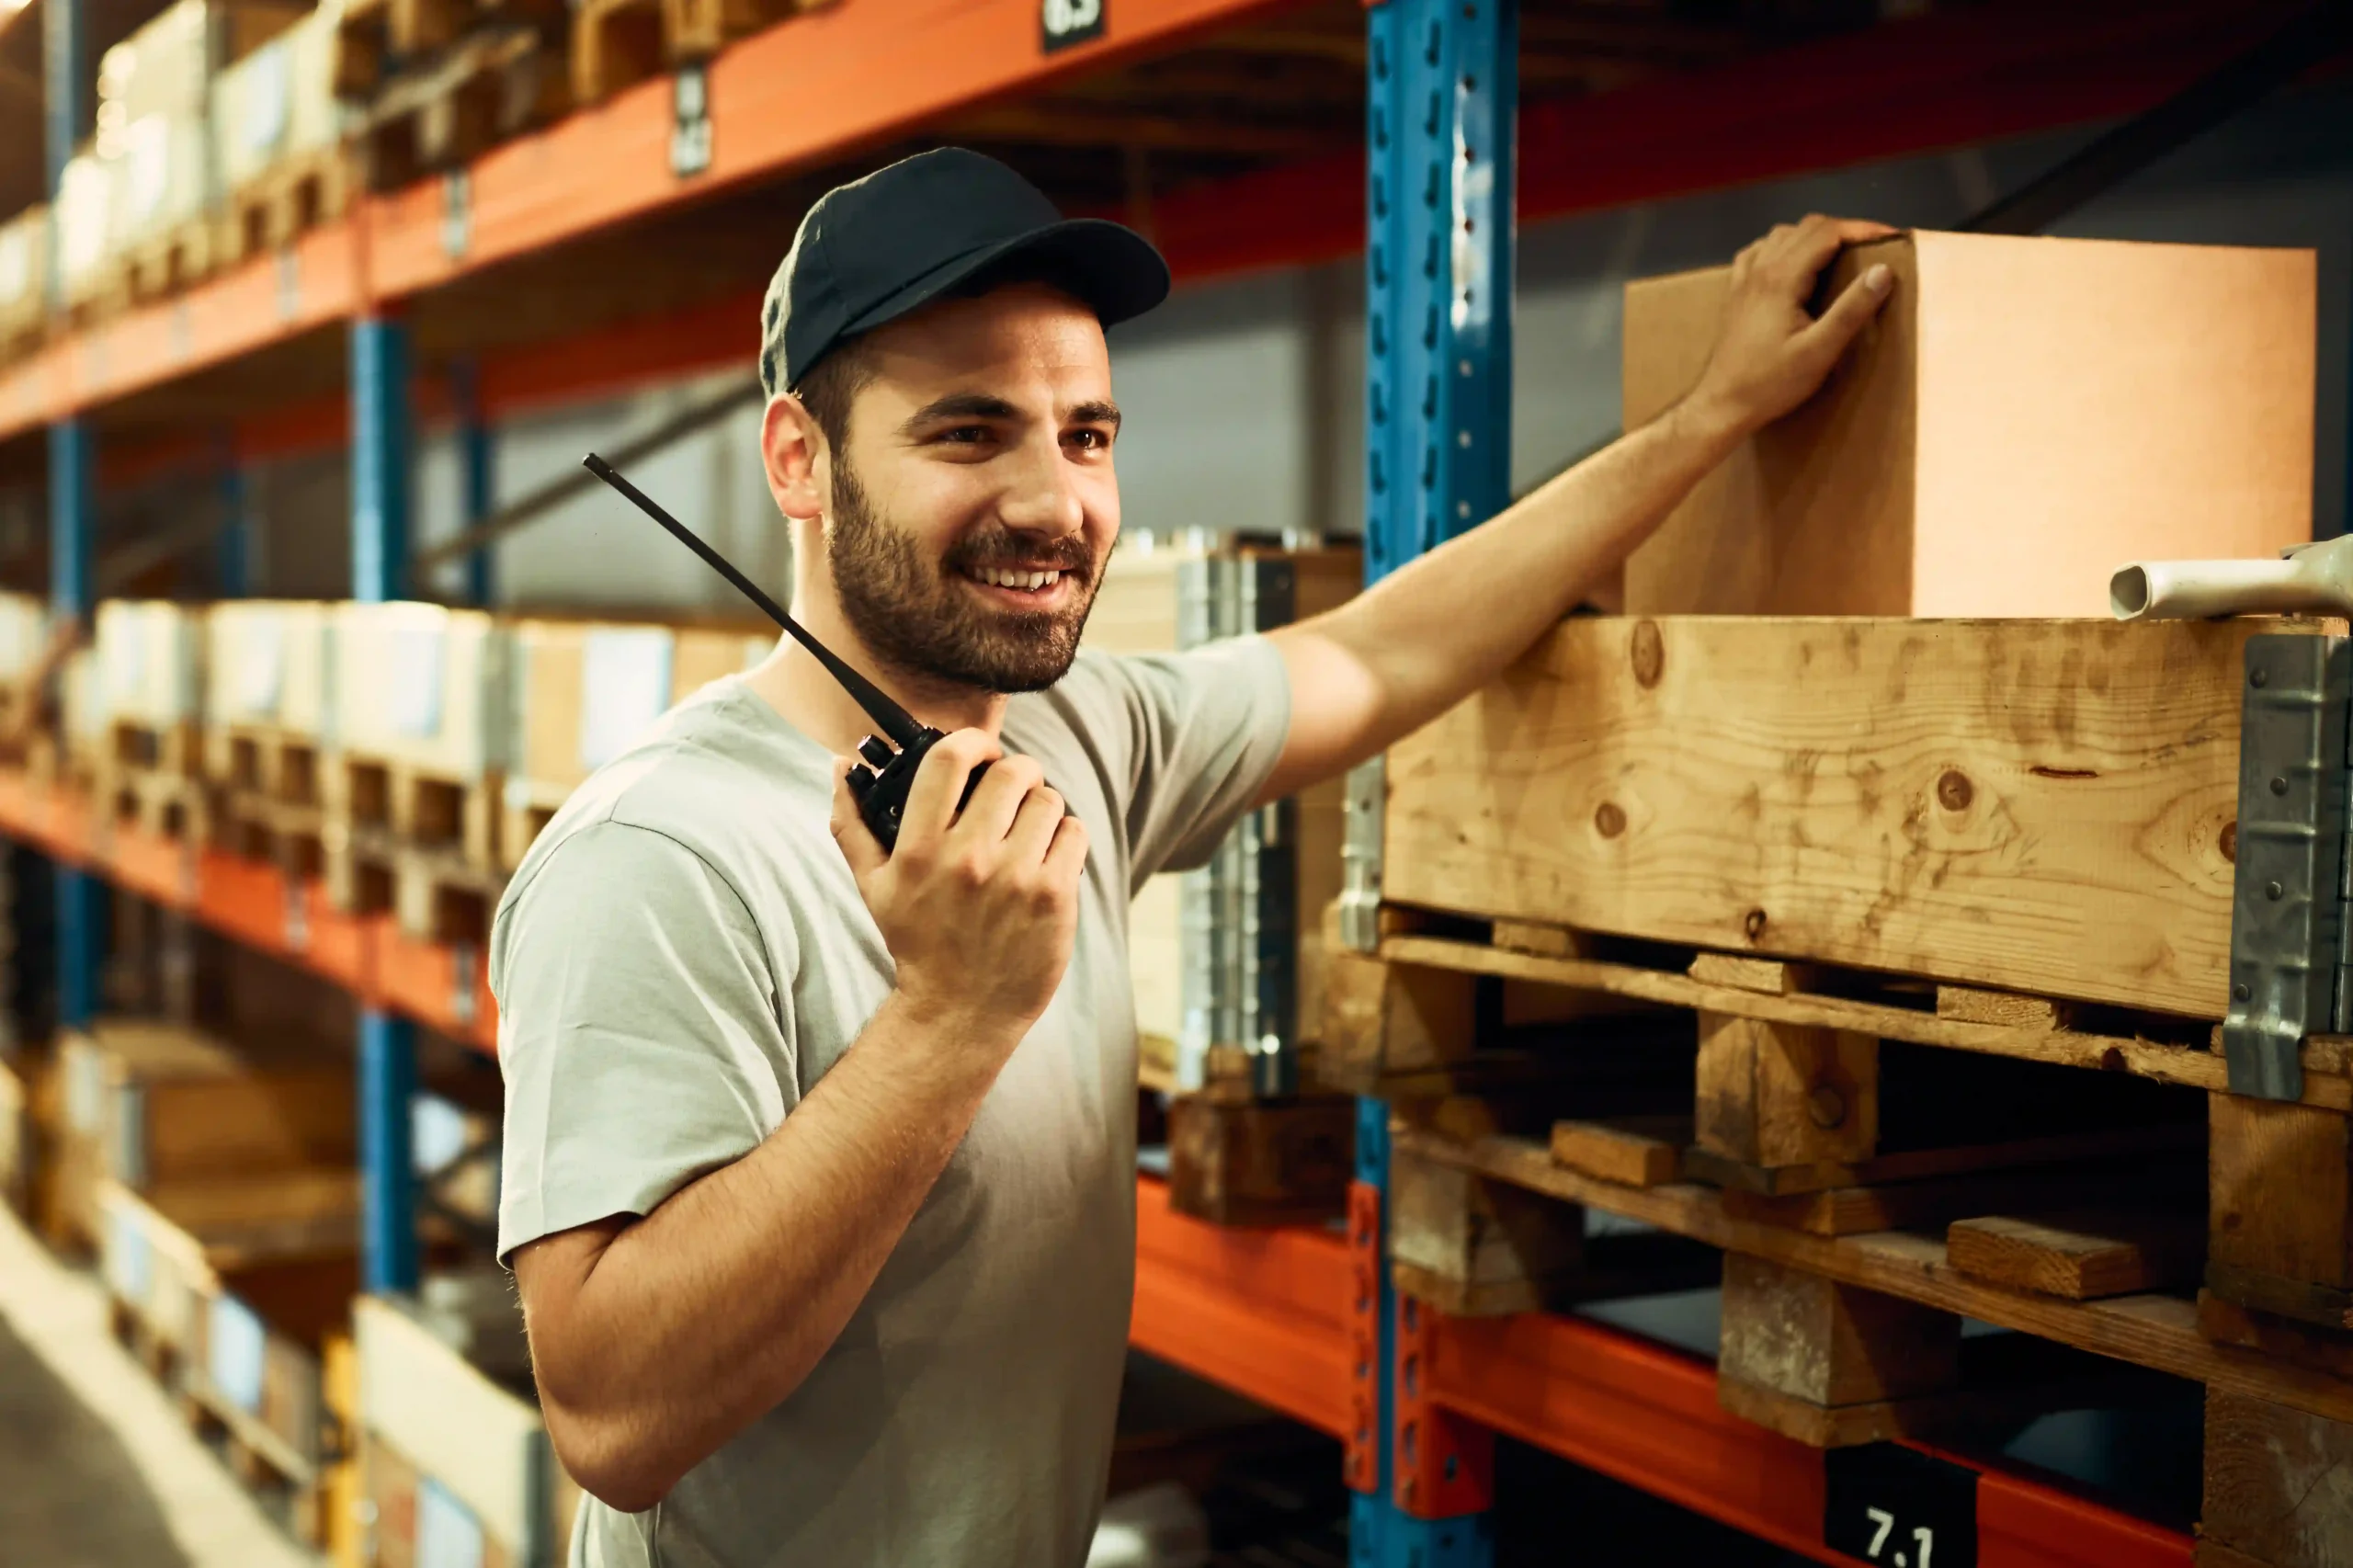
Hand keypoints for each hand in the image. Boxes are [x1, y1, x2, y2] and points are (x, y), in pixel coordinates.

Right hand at [829, 728, 1088, 1052]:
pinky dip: (1066, 837)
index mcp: (920, 850)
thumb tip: (841, 765)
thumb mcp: (873, 888)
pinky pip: (1074, 833)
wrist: (960, 1012)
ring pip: (1049, 800)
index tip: (981, 752)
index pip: (949, 761)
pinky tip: (1048, 856)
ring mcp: (1015, 880)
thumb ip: (852, 824)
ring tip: (1029, 829)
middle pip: (1013, 772)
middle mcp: (967, 860)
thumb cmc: (917, 943)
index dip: (973, 741)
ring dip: (1042, 807)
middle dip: (1017, 772)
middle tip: (1013, 790)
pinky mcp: (1054, 898)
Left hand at [1682, 215, 1898, 442]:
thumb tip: (1883, 271)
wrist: (1722, 404)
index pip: (1827, 232)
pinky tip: (1793, 263)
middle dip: (1844, 231)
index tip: (1892, 237)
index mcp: (1781, 277)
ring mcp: (1744, 279)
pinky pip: (1759, 252)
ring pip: (1782, 235)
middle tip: (1874, 248)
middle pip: (1806, 228)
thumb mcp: (1819, 352)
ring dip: (1815, 236)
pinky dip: (1783, 247)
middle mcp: (1760, 268)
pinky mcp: (1735, 293)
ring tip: (1842, 255)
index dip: (1863, 229)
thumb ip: (1851, 310)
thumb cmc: (1771, 383)